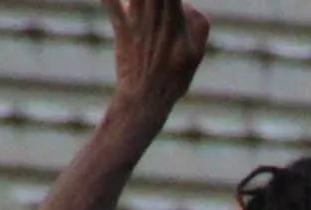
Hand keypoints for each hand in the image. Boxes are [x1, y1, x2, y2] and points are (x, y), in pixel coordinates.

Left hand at [109, 0, 210, 114]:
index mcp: (176, 22)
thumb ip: (197, 25)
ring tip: (138, 0)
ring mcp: (138, 24)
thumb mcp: (196, 53)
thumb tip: (185, 4)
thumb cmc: (174, 78)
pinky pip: (112, 5)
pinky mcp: (122, 31)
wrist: (146, 99)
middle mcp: (156, 19)